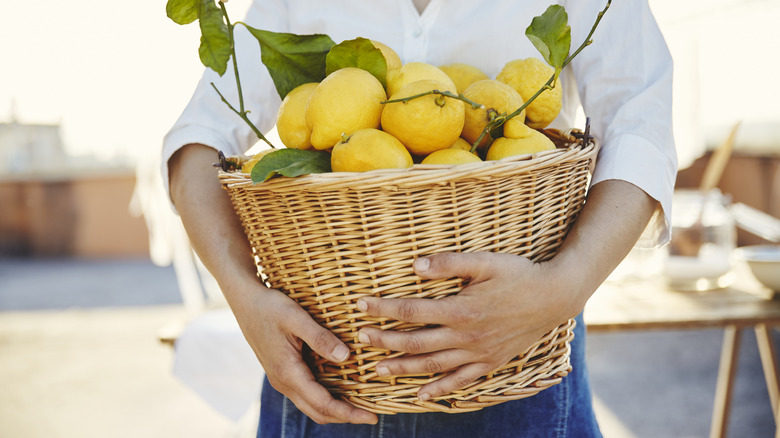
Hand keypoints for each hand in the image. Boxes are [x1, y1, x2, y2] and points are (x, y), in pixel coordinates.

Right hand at [169, 144, 376, 423]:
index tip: (372, 417)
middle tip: (372, 416)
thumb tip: (346, 358)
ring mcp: (281, 378)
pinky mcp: (282, 370)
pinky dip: (325, 398)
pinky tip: (342, 388)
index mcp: (287, 372)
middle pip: (318, 412)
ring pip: (311, 405)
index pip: (323, 403)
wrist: (244, 299)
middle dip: (345, 417)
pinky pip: (306, 394)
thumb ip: (320, 338)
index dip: (348, 413)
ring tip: (361, 405)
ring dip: (335, 409)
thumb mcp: (296, 317)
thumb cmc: (269, 305)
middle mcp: (283, 381)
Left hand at [355, 252, 582, 401]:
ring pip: (432, 365)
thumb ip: (450, 263)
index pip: (410, 310)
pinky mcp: (490, 363)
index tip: (360, 305)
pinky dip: (440, 390)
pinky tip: (421, 395)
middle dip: (384, 340)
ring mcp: (477, 354)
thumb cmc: (519, 274)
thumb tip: (416, 266)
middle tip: (360, 338)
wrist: (555, 297)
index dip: (382, 308)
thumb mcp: (485, 261)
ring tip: (377, 370)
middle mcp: (465, 337)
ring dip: (402, 368)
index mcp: (460, 310)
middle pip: (414, 342)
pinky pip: (460, 381)